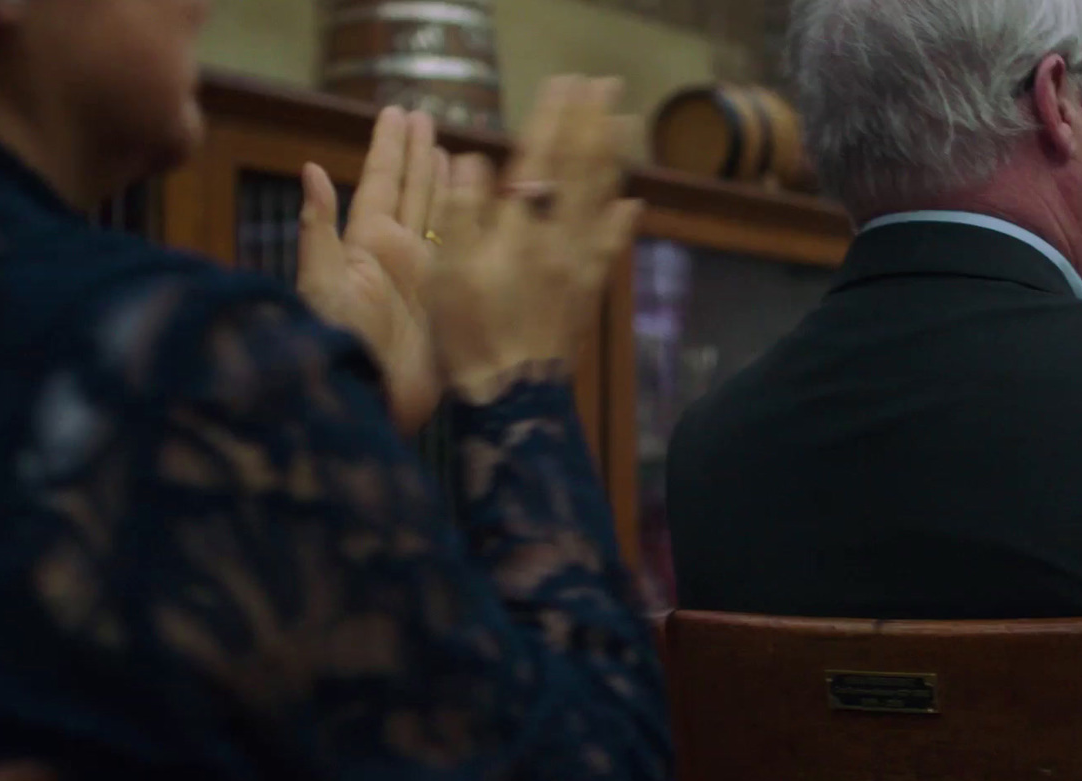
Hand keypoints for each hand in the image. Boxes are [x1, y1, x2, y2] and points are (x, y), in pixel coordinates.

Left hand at [297, 108, 449, 434]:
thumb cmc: (339, 344)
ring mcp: (425, 281)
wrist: (369, 401)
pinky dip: (472, 229)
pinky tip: (480, 210)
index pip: (381, 184)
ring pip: (439, 220)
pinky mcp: (449, 305)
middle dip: (419, 157)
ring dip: (445, 185)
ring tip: (456, 152)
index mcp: (367, 245)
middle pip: (412, 194)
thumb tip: (312, 170)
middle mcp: (397, 258)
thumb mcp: (322, 285)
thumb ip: (320, 229)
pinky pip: (464, 257)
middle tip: (428, 120)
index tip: (400, 113)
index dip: (390, 148)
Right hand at [426, 76, 640, 402]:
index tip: (565, 84)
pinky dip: (621, 222)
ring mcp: (578, 265)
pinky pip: (609, 248)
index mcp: (520, 228)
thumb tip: (475, 160)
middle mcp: (558, 239)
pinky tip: (633, 202)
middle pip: (580, 170)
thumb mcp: (448, 270)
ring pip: (603, 199)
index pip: (541, 159)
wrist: (514, 396)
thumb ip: (462, 212)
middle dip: (592, 124)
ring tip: (626, 123)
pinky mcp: (586, 292)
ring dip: (615, 157)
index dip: (554, 118)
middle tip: (606, 86)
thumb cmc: (470, 334)